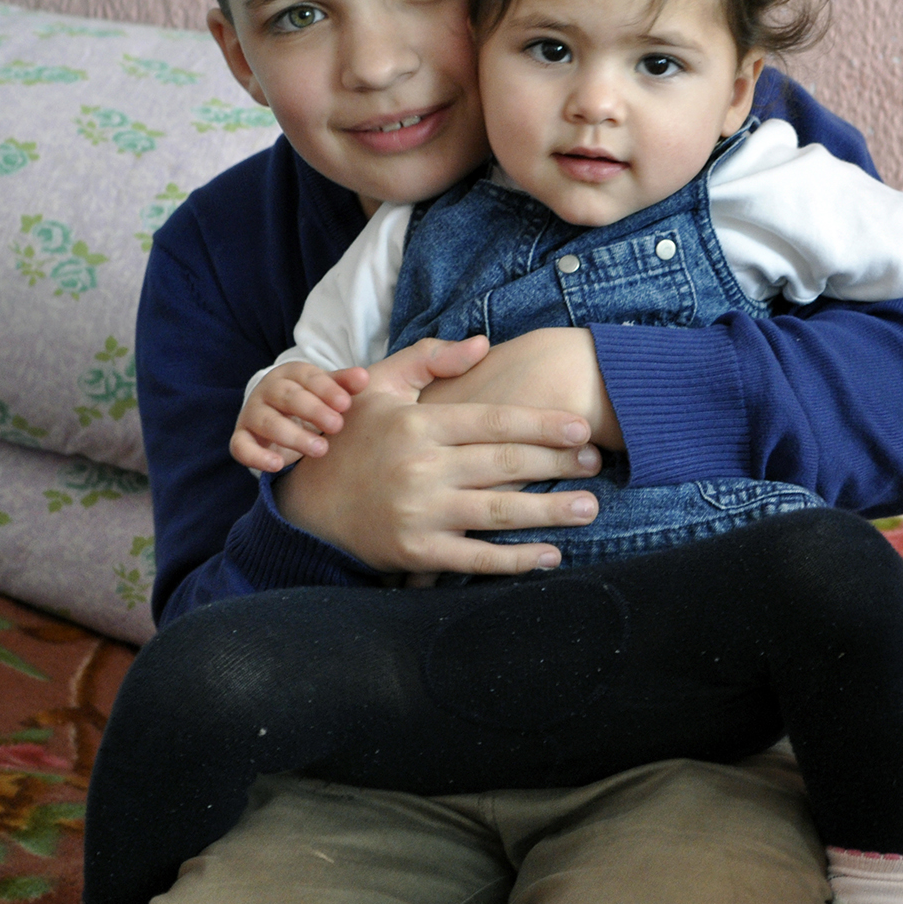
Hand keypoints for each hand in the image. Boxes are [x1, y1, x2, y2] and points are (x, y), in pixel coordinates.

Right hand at [230, 363, 366, 472]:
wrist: (279, 415)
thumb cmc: (311, 401)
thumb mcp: (327, 390)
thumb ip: (344, 385)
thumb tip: (364, 378)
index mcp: (291, 374)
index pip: (307, 377)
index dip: (327, 389)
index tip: (346, 404)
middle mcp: (268, 390)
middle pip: (287, 397)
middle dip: (313, 411)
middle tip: (337, 426)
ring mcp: (252, 413)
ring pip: (267, 422)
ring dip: (293, 436)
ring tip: (320, 450)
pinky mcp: (242, 437)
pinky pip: (241, 446)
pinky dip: (256, 456)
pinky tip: (277, 465)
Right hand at [273, 336, 604, 573]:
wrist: (306, 504)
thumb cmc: (351, 439)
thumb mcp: (378, 386)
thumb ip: (428, 358)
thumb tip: (483, 343)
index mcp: (418, 425)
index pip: (493, 422)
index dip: (542, 425)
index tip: (580, 428)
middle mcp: (421, 468)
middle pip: (505, 465)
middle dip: (557, 464)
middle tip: (596, 463)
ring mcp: (420, 514)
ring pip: (498, 512)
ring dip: (550, 512)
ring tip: (589, 507)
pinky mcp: (417, 552)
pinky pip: (476, 557)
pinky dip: (516, 560)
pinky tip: (551, 555)